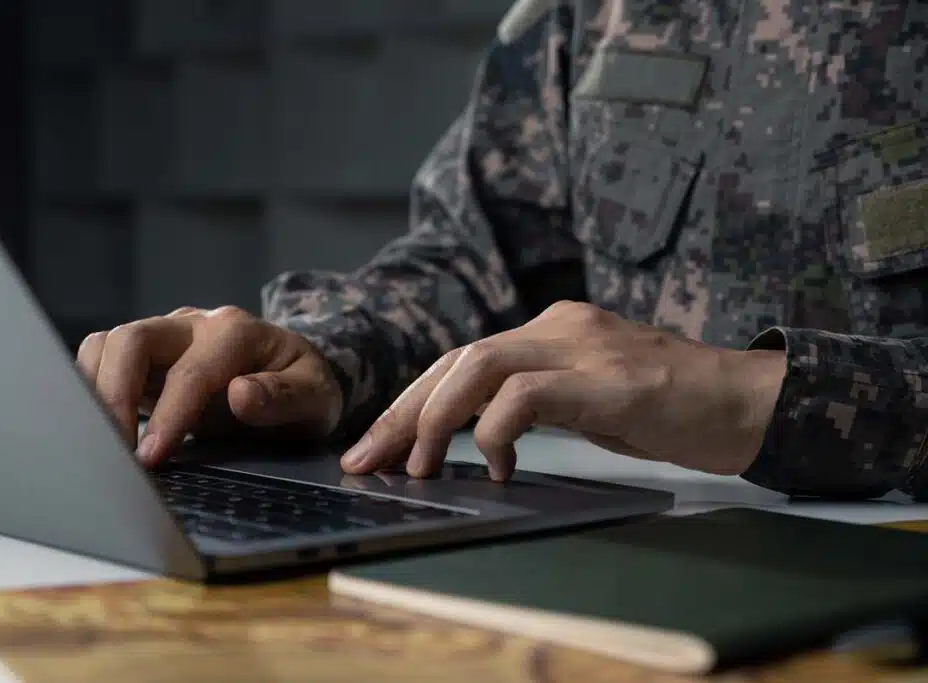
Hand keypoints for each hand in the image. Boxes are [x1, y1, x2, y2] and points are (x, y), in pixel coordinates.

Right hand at [77, 306, 342, 466]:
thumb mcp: (317, 399)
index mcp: (238, 332)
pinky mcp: (148, 357)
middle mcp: (195, 325)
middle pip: (133, 339)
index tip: (151, 457)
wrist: (297, 377)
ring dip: (95, 390)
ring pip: (109, 344)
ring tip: (100, 443)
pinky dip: (91, 389)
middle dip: (115, 394)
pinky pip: (104, 360)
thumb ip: (285, 397)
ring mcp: (167, 337)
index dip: (169, 415)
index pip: (192, 371)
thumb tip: (241, 395)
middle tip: (114, 450)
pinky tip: (99, 429)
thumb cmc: (306, 389)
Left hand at [340, 301, 785, 480]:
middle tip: (367, 459)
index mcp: (551, 330)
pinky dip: (497, 431)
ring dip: (435, 420)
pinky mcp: (605, 378)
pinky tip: (500, 465)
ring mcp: (581, 347)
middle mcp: (557, 327)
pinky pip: (525, 395)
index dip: (411, 401)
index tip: (377, 445)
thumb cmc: (670, 407)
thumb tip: (478, 434)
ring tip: (420, 467)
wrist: (748, 401)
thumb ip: (537, 401)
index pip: (461, 359)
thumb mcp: (589, 398)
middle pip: (455, 360)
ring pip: (477, 366)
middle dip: (402, 412)